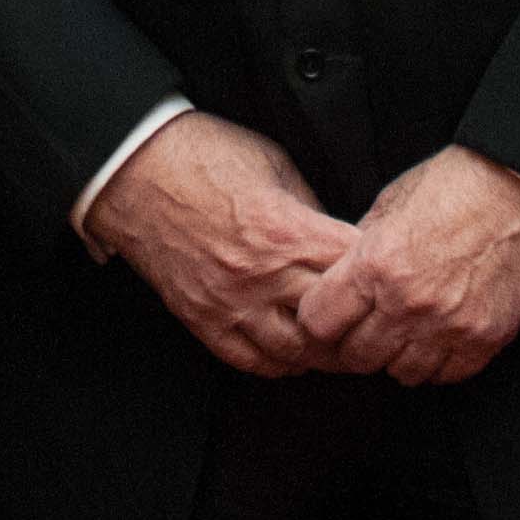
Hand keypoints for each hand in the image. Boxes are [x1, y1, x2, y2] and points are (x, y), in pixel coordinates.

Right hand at [88, 112, 356, 377]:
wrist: (136, 171)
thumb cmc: (204, 157)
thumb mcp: (276, 165)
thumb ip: (310, 208)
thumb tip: (337, 238)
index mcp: (286, 233)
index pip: (354, 270)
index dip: (375, 270)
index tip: (383, 268)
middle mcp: (262, 277)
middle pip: (334, 320)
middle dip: (359, 317)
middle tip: (372, 314)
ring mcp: (231, 305)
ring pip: (297, 353)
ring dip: (323, 349)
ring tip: (336, 337)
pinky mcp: (203, 320)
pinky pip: (251, 361)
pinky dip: (279, 362)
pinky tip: (291, 349)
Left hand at [288, 145, 519, 385]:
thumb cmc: (458, 184)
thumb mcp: (392, 202)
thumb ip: (362, 247)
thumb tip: (341, 277)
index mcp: (375, 264)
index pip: (318, 323)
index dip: (316, 322)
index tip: (326, 317)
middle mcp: (406, 303)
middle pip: (356, 357)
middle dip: (354, 343)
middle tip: (366, 327)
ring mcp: (447, 327)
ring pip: (400, 374)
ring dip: (397, 356)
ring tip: (406, 329)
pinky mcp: (484, 340)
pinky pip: (445, 375)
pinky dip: (437, 361)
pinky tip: (439, 336)